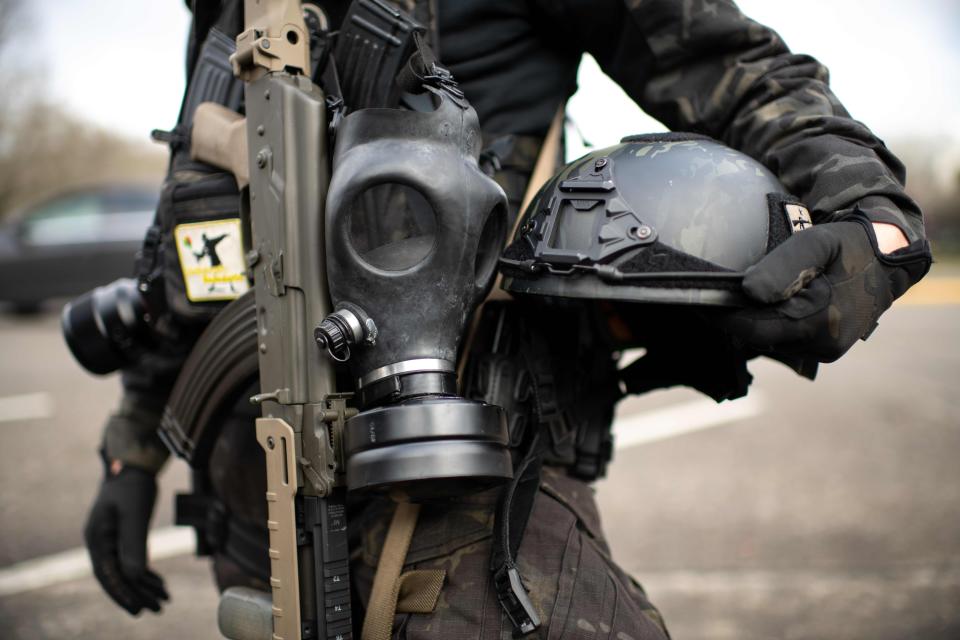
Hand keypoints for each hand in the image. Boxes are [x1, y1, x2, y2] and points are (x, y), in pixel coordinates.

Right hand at [85, 464, 168, 614]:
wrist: (134, 463)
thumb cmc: (133, 484)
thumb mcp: (136, 514)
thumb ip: (133, 544)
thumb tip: (135, 576)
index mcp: (97, 538)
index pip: (108, 574)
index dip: (123, 593)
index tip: (139, 610)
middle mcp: (99, 541)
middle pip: (116, 576)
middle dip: (136, 594)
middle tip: (158, 609)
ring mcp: (108, 539)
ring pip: (124, 570)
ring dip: (143, 586)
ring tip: (164, 599)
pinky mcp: (120, 535)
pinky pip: (129, 560)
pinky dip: (144, 572)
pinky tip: (159, 582)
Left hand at [720, 216, 929, 362]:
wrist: (887, 261)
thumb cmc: (850, 246)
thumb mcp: (817, 243)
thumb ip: (784, 266)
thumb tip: (749, 292)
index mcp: (821, 322)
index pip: (754, 327)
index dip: (722, 316)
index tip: (696, 301)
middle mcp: (822, 345)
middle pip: (758, 337)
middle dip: (733, 318)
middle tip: (708, 296)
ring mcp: (823, 351)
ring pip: (770, 341)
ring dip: (751, 321)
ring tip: (732, 297)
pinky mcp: (823, 350)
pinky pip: (783, 340)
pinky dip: (768, 324)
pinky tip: (760, 305)